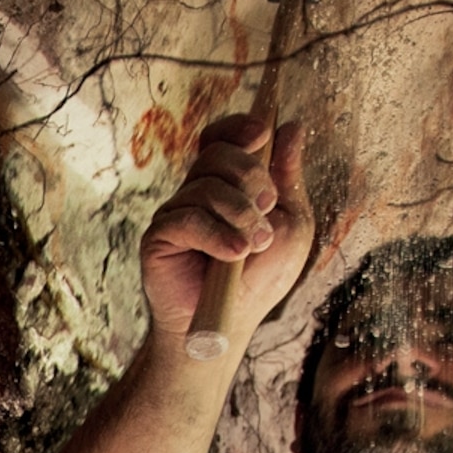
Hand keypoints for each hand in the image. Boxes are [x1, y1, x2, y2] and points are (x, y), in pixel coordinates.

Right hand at [139, 114, 312, 344]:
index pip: (221, 137)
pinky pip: (188, 219)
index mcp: (226, 184)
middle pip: (216, 154)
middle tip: (268, 206)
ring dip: (240, 214)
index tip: (262, 131)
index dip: (237, 127)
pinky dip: (217, 235)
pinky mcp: (159, 238)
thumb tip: (292, 127)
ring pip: (205, 186)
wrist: (227, 324)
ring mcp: (176, 213)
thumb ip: (289, 178)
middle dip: (250, 175)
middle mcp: (197, 193)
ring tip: (254, 246)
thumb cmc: (259, 279)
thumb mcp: (290, 224)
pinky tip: (234, 255)